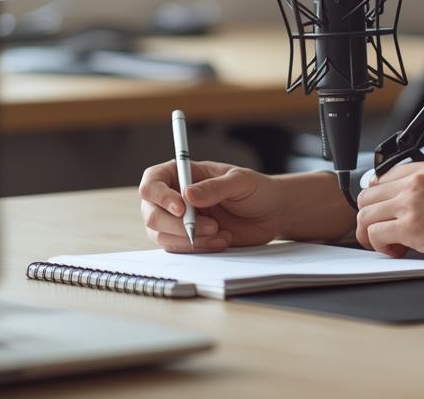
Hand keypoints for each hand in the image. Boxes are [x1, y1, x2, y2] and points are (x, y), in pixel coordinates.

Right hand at [139, 160, 283, 252]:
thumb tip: (187, 194)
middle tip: (209, 226)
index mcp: (183, 174)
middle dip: (176, 225)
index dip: (159, 196)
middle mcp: (175, 197)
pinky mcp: (188, 240)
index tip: (180, 208)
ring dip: (189, 239)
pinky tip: (222, 240)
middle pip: (151, 213)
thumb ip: (215, 187)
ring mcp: (179, 220)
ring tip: (219, 232)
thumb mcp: (240, 182)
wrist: (272, 214)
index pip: (152, 182)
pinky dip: (198, 248)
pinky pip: (179, 249)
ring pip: (161, 235)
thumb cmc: (256, 190)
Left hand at [354, 161, 423, 272]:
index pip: (381, 177)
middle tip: (386, 232)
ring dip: (372, 233)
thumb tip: (399, 201)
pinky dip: (380, 246)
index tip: (385, 213)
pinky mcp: (411, 226)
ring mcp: (412, 203)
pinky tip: (399, 250)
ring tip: (392, 244)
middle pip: (368, 195)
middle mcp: (416, 182)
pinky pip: (375, 233)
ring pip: (366, 214)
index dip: (380, 200)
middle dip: (371, 217)